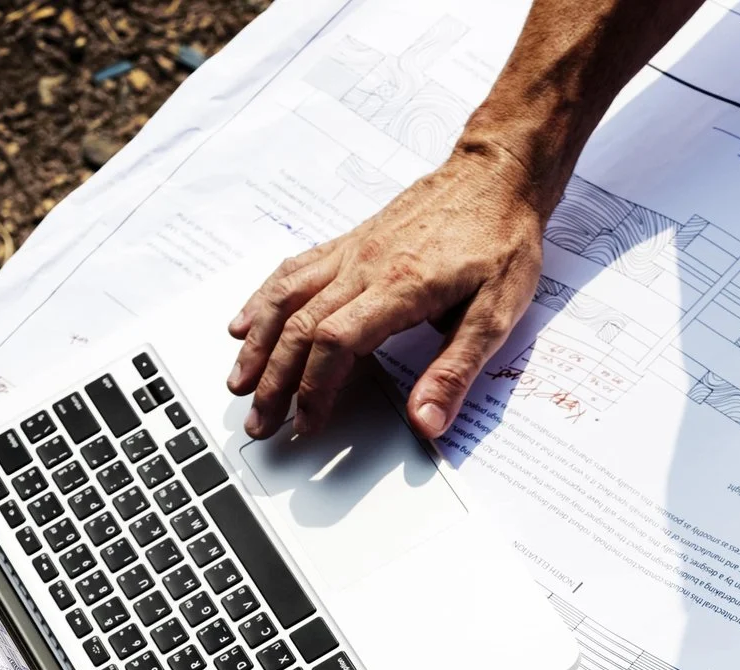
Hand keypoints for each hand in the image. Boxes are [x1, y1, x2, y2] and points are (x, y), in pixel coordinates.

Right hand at [226, 141, 547, 441]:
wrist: (495, 175)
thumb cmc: (501, 240)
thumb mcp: (497, 314)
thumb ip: (456, 370)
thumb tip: (427, 422)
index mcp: (399, 288)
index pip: (336, 343)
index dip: (314, 389)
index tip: (307, 424)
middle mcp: (364, 267)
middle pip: (301, 327)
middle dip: (274, 380)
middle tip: (259, 422)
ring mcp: (352, 252)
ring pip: (287, 298)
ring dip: (257, 343)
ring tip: (238, 381)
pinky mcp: (349, 242)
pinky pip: (295, 270)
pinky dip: (263, 299)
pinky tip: (246, 321)